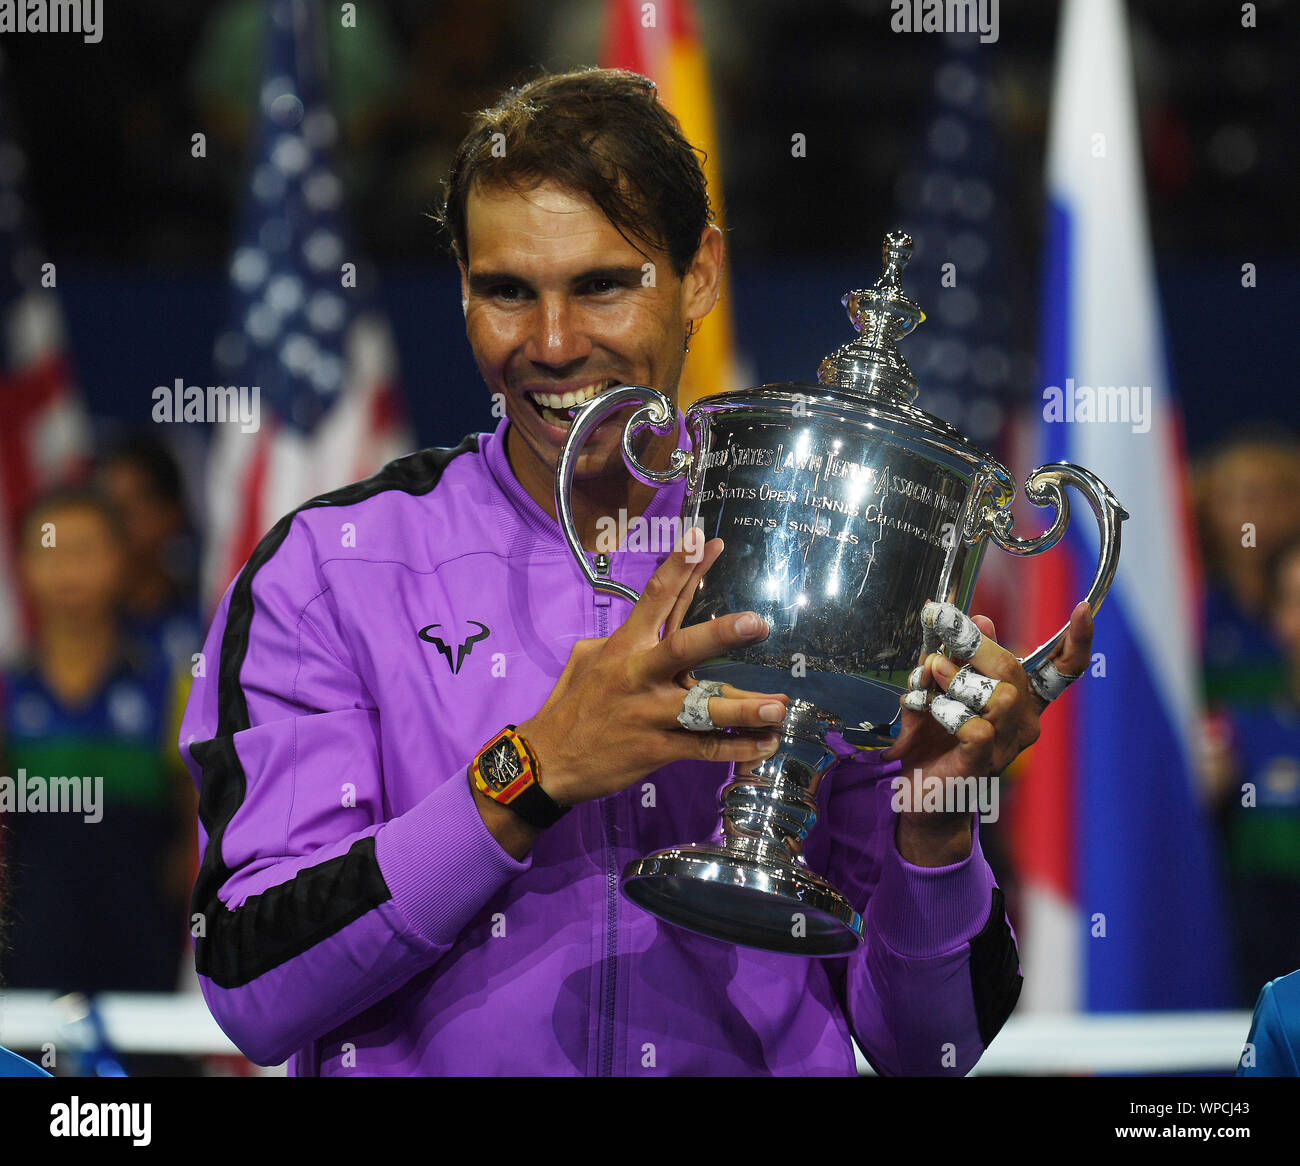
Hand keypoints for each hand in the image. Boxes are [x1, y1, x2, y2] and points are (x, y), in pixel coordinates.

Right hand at [519, 528, 790, 807]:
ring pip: (703, 709)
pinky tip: (766, 744)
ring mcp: (649, 715)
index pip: (655, 598)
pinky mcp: (656, 750)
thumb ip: (618, 641)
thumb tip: (640, 625)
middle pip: (682, 649)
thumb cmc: (570, 706)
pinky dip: (737, 748)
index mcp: (624, 647)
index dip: (679, 567)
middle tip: (757, 622)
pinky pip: (703, 749)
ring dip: (743, 709)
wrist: (546, 763)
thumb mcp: (585, 660)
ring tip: (779, 707)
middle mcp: (638, 676)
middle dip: (720, 635)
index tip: (703, 538)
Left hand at [880, 600, 1093, 864]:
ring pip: (1001, 696)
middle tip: (942, 627)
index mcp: (1022, 698)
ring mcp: (1007, 744)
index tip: (1083, 609)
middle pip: (1013, 669)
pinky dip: (949, 713)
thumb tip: (980, 618)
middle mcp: (1024, 721)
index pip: (1063, 669)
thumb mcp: (942, 687)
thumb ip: (961, 656)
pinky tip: (933, 713)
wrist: (918, 791)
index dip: (1078, 641)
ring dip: (959, 677)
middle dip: (975, 644)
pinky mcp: (984, 763)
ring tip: (933, 674)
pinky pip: (977, 727)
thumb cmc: (933, 737)